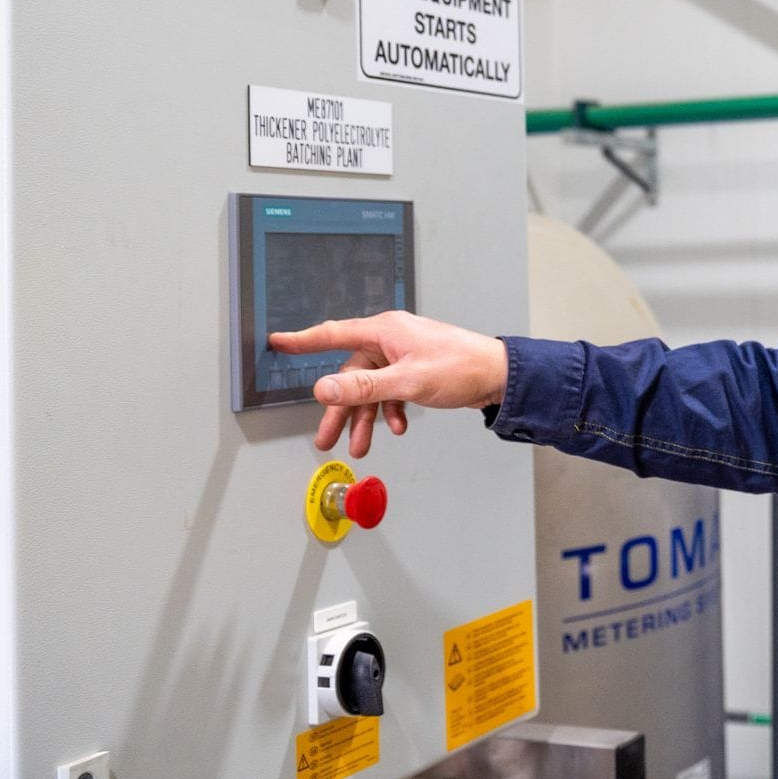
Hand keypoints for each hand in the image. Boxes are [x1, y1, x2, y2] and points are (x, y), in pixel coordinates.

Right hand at [268, 310, 507, 457]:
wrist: (500, 376)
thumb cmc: (462, 368)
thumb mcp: (407, 381)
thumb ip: (364, 387)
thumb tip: (324, 389)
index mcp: (385, 331)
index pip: (333, 334)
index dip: (303, 341)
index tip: (277, 343)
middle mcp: (391, 339)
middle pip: (351, 375)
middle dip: (340, 409)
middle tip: (325, 437)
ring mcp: (404, 355)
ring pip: (371, 388)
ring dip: (366, 418)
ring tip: (360, 447)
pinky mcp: (416, 370)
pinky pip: (391, 392)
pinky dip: (390, 411)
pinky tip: (397, 427)